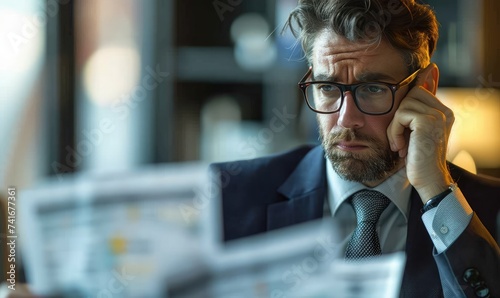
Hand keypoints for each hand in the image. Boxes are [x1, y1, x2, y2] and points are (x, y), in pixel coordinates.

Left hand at [387, 64, 453, 202]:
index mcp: (443, 112)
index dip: (404, 109)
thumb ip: (412, 115)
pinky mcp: (427, 121)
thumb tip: (398, 95)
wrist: (428, 179)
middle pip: (410, 94)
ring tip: (400, 145)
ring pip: (403, 106)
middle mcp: (444, 111)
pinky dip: (394, 132)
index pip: (418, 91)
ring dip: (395, 127)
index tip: (403, 132)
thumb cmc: (418, 159)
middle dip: (399, 116)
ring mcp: (437, 115)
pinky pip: (400, 116)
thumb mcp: (415, 133)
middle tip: (399, 138)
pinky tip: (400, 147)